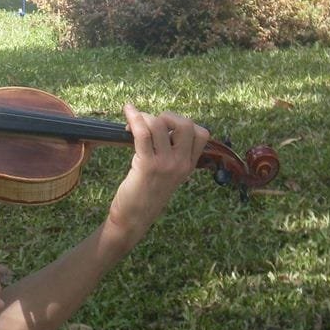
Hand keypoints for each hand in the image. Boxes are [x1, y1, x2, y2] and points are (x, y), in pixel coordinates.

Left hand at [108, 105, 209, 240]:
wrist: (133, 218)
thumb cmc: (144, 194)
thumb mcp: (166, 175)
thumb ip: (169, 155)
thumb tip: (157, 126)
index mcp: (189, 165)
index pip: (202, 134)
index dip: (183, 124)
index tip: (165, 129)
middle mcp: (182, 164)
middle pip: (186, 124)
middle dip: (167, 116)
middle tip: (150, 124)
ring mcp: (166, 164)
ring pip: (160, 124)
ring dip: (144, 118)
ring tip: (132, 124)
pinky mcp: (147, 165)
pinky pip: (143, 133)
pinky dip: (134, 118)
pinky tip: (127, 110)